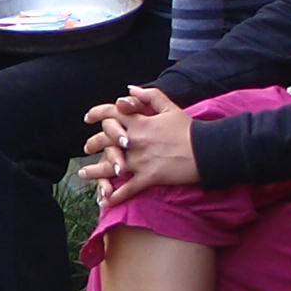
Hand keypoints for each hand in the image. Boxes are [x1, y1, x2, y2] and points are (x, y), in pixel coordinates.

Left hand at [79, 84, 199, 206]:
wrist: (207, 149)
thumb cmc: (189, 128)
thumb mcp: (170, 107)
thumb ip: (149, 96)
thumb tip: (130, 89)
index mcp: (140, 122)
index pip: (111, 113)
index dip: (97, 114)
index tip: (88, 118)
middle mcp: (136, 140)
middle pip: (105, 140)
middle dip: (93, 143)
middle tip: (87, 148)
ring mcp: (141, 160)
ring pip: (110, 166)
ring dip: (95, 171)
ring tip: (84, 173)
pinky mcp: (149, 177)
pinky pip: (128, 188)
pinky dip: (116, 196)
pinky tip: (106, 201)